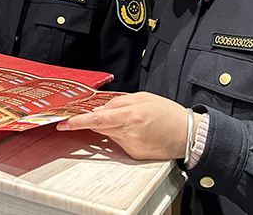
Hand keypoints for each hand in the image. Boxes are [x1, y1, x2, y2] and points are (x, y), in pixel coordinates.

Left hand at [56, 92, 200, 160]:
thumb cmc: (167, 113)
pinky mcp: (134, 155)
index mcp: (131, 116)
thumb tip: (100, 109)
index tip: (64, 123)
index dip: (78, 122)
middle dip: (96, 120)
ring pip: (109, 135)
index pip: (97, 120)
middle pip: (100, 127)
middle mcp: (129, 133)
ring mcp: (131, 146)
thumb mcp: (142, 98)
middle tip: (102, 113)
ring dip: (112, 127)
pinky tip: (137, 131)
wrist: (188, 134)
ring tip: (132, 120)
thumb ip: (119, 102)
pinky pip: (119, 143)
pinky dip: (121, 135)